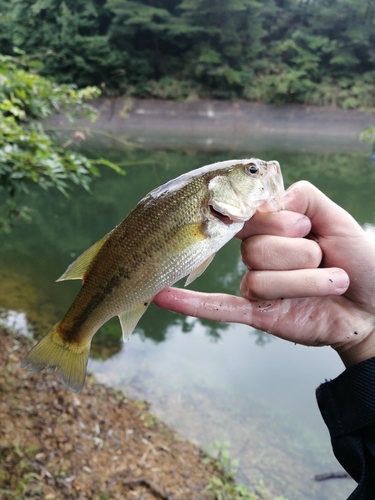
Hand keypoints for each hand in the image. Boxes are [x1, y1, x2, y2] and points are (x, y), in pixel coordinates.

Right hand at [154, 181, 374, 367]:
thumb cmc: (361, 261)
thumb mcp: (339, 218)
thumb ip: (304, 197)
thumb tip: (270, 200)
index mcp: (273, 230)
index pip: (250, 216)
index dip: (275, 222)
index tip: (304, 229)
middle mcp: (259, 256)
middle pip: (255, 249)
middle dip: (300, 255)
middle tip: (326, 258)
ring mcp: (257, 286)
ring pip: (259, 280)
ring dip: (305, 283)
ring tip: (331, 284)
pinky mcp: (258, 314)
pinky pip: (219, 307)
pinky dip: (190, 304)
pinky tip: (163, 297)